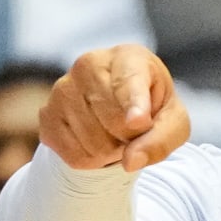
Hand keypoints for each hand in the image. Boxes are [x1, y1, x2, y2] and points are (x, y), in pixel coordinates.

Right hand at [39, 44, 190, 171]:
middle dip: (131, 139)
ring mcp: (62, 89)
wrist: (118, 107)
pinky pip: (74, 156)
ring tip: (115, 134)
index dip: (134, 105)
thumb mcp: (173, 122)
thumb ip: (161, 139)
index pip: (130, 85)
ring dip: (112, 152)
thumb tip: (130, 162)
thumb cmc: (152, 108)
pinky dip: (92, 161)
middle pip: (114, 124)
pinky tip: (97, 141)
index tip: (138, 121)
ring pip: (93, 145)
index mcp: (129, 58)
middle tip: (134, 129)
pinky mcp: (47, 115)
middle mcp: (89, 64)